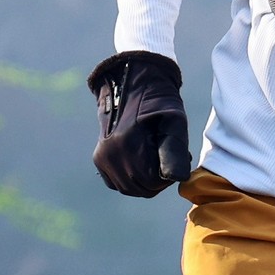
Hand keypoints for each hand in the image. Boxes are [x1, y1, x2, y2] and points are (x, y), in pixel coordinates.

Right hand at [87, 50, 191, 197]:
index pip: (154, 182)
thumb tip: (176, 179)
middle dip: (159, 179)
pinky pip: (118, 183)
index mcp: (129, 144)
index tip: (175, 156)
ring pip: (130, 188)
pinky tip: (140, 161)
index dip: (169, 175)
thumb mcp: (174, 121)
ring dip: (146, 180)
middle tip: (165, 156)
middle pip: (142, 188)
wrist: (131, 85)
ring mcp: (102, 158)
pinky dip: (131, 178)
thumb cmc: (158, 102)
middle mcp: (111, 154)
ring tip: (154, 158)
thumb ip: (175, 151)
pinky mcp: (99, 160)